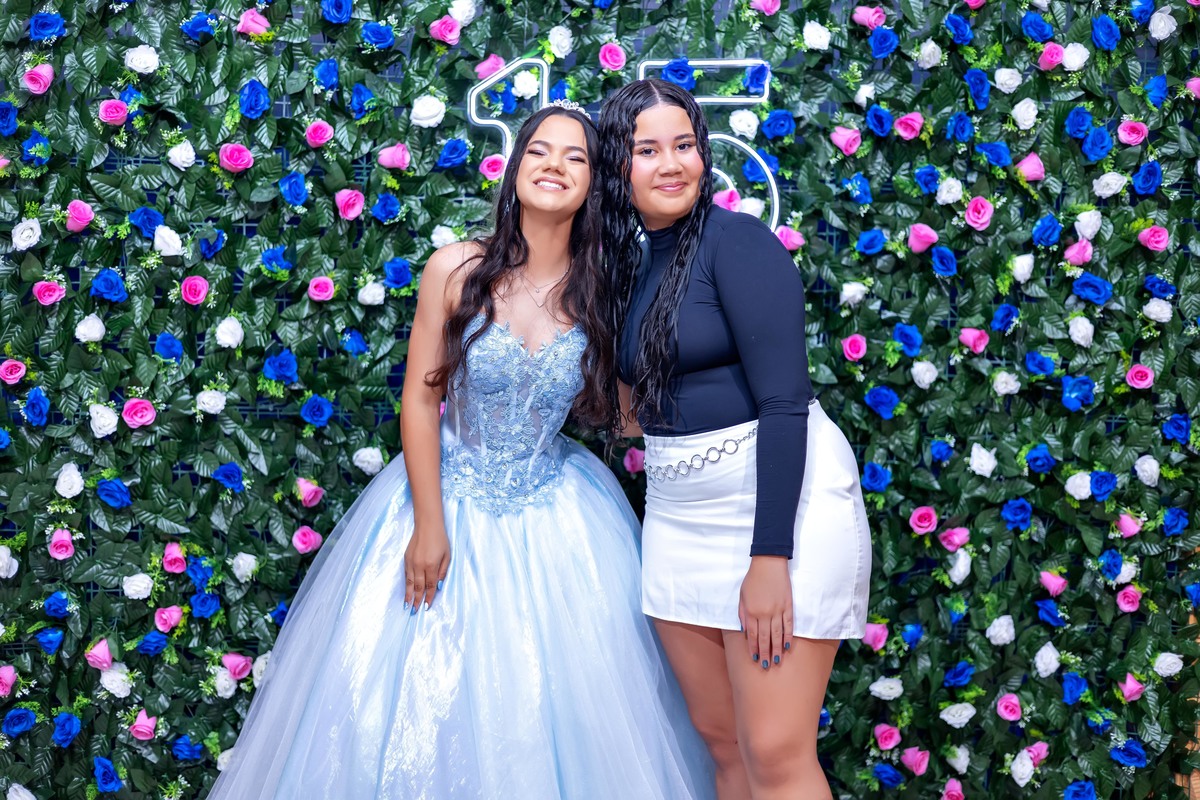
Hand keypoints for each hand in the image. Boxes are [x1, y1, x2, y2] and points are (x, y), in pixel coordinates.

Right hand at [404, 523, 449, 611]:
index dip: (429, 597)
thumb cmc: (440, 539)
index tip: (427, 607)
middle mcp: (419, 565)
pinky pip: (406, 575)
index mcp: (431, 565)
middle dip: (417, 600)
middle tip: (415, 612)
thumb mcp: (447, 555)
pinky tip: (406, 591)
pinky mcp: (406, 559)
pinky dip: (406, 585)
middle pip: (418, 587)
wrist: (427, 525)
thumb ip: (443, 571)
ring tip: (407, 606)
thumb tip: (438, 586)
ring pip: (410, 583)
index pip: (430, 586)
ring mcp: (411, 562)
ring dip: (409, 595)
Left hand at [738, 555, 793, 669]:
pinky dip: (788, 636)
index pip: (752, 635)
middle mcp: (764, 613)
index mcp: (751, 611)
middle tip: (766, 665)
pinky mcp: (788, 606)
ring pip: (777, 634)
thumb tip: (744, 631)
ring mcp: (778, 610)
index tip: (755, 658)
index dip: (753, 648)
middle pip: (765, 638)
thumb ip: (742, 614)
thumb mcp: (742, 596)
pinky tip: (787, 646)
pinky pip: (789, 625)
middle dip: (765, 653)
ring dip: (777, 649)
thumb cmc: (753, 579)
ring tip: (777, 660)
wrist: (769, 563)